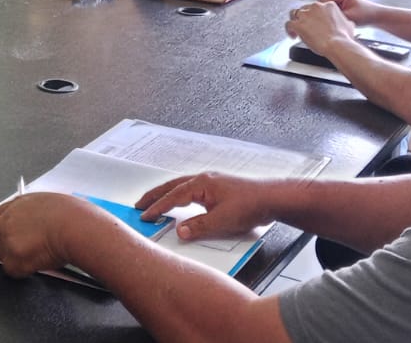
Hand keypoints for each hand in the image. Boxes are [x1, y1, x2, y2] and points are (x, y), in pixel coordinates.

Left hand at [0, 193, 99, 277]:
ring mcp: (9, 237)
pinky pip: (12, 270)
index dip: (4, 229)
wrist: (76, 227)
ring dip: (15, 260)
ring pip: (1, 255)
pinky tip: (38, 265)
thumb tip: (43, 226)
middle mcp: (10, 218)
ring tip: (34, 260)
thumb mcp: (55, 206)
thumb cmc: (76, 216)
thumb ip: (40, 215)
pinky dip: (23, 271)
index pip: (0, 215)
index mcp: (21, 203)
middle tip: (8, 256)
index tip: (10, 237)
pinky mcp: (13, 255)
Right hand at [136, 173, 274, 240]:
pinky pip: (191, 190)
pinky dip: (179, 195)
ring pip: (181, 187)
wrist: (272, 199)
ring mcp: (211, 182)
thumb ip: (198, 226)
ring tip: (154, 202)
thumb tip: (179, 231)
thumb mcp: (222, 220)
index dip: (157, 207)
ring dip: (166, 194)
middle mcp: (204, 179)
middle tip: (138, 205)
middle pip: (172, 187)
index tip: (144, 216)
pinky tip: (180, 202)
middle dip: (154, 196)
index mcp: (201, 184)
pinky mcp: (218, 188)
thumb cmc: (250, 205)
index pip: (173, 197)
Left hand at [284, 0, 356, 51]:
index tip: (315, 22)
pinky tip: (292, 36)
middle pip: (305, 9)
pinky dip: (289, 30)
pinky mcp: (298, 24)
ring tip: (296, 29)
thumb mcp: (349, 24)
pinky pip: (288, 24)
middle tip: (306, 27)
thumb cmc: (343, 37)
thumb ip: (344, 20)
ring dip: (295, 21)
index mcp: (328, 5)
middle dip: (304, 18)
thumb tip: (345, 23)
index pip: (317, 7)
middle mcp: (316, 7)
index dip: (315, 15)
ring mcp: (306, 15)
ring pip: (294, 13)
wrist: (337, 44)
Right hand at [318, 0, 375, 24]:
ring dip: (326, 16)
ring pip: (321, 8)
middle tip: (331, 24)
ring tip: (336, 23)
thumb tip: (320, 21)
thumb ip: (333, 18)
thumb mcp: (349, 17)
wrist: (374, 15)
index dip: (321, 15)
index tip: (322, 24)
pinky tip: (336, 21)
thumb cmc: (365, 14)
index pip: (321, 3)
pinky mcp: (334, 0)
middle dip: (324, 16)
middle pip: (320, 6)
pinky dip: (329, 16)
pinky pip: (325, 9)